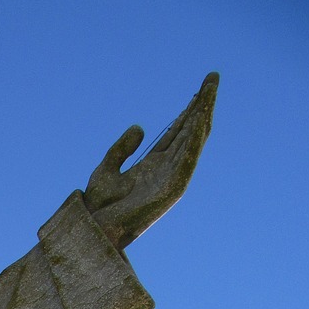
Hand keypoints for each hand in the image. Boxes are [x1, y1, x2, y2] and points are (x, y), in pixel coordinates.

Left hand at [85, 72, 218, 250]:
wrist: (95, 229)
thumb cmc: (98, 207)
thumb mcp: (106, 169)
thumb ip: (121, 149)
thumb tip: (140, 127)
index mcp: (152, 165)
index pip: (177, 132)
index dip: (188, 110)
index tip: (199, 90)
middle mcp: (165, 170)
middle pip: (189, 131)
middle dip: (201, 105)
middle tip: (212, 78)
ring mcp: (171, 178)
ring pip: (193, 141)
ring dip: (203, 115)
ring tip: (210, 90)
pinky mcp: (172, 189)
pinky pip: (187, 159)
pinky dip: (194, 138)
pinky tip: (201, 117)